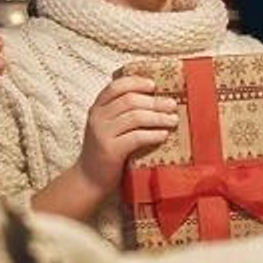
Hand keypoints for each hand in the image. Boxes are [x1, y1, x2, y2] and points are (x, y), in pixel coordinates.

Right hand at [75, 76, 179, 192]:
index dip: (136, 82)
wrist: (89, 179)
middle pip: (130, 100)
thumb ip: (122, 114)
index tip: (154, 85)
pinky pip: (136, 137)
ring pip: (135, 117)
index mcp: (97, 108)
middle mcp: (97, 117)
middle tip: (172, 104)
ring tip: (173, 120)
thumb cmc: (105, 151)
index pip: (116, 86)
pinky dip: (153, 134)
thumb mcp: (108, 127)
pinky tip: (163, 135)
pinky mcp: (110, 150)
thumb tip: (155, 100)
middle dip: (154, 101)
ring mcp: (102, 133)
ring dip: (158, 117)